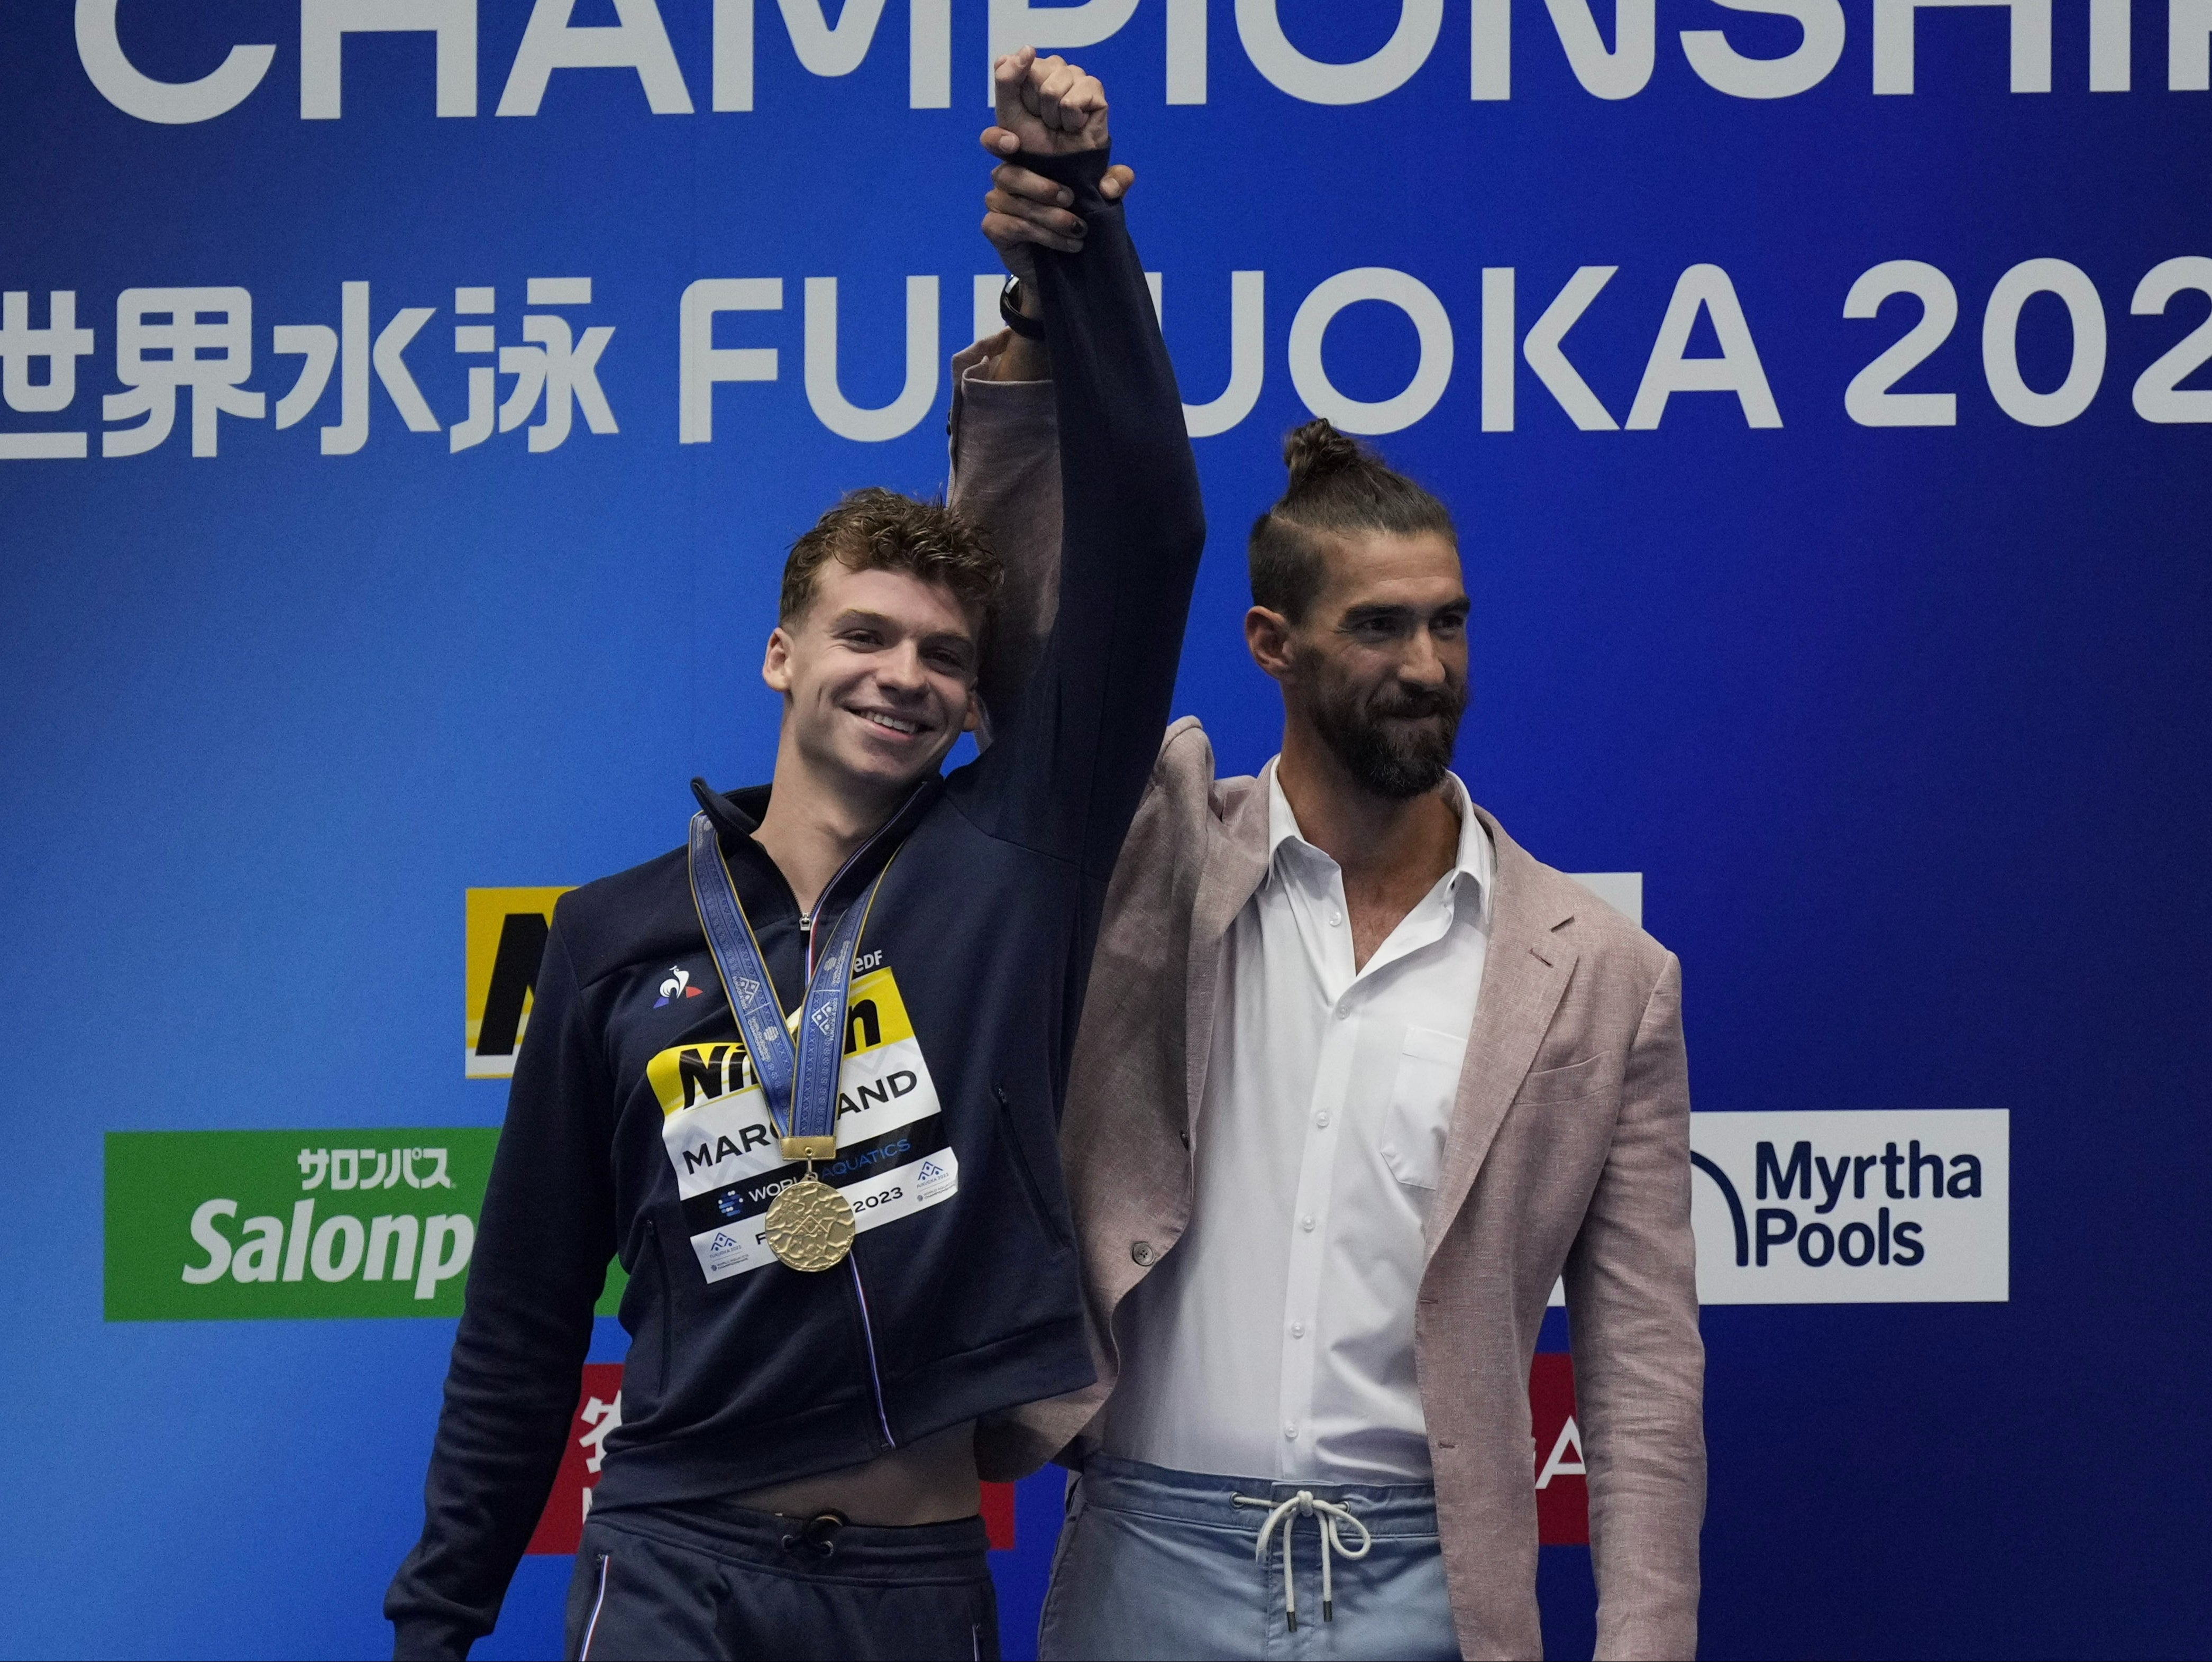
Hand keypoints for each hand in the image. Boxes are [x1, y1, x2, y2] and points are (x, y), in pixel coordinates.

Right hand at [980, 141, 1134, 277]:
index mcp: (1026, 160)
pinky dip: (1043, 235)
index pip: (997, 140)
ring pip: (1015, 204)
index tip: (1013, 144)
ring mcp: (997, 204)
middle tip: (1070, 200)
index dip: (997, 138)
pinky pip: (1013, 227)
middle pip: (1010, 174)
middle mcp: (1006, 178)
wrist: (1068, 264)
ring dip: (1051, 218)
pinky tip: (1067, 244)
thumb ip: (1115, 180)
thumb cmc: (1078, 216)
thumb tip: (1110, 186)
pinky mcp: (994, 229)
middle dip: (1042, 188)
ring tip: (1079, 231)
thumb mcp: (1103, 194)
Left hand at [989, 47, 1108, 157]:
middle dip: (1036, 105)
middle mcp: (1055, 66)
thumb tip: (1028, 49)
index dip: (1017, 95)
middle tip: (1045, 119)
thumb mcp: (1008, 112)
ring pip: (1053, 89)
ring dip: (1053, 116)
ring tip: (1060, 123)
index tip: (1026, 110)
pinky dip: (1070, 120)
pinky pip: (1072, 100)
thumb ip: (1006, 79)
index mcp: (1031, 67)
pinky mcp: (1094, 89)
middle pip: (1035, 73)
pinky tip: (1075, 124)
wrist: (1057, 167)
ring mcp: (1076, 75)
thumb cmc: (1033, 140)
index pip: (1016, 63)